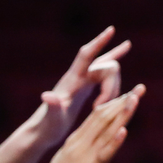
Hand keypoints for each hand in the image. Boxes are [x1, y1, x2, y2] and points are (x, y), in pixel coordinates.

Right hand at [32, 84, 144, 162]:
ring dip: (122, 113)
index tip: (130, 92)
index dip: (114, 103)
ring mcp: (85, 155)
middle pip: (104, 116)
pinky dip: (115, 140)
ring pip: (107, 129)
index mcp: (76, 139)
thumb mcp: (73, 161)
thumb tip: (98, 145)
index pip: (97, 115)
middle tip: (140, 88)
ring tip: (135, 98)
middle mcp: (80, 143)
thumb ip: (86, 150)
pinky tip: (125, 130)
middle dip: (123, 101)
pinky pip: (105, 153)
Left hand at [40, 27, 130, 142]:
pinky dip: (114, 81)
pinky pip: (103, 79)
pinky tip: (121, 84)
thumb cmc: (47, 127)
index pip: (87, 55)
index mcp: (72, 80)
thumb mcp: (52, 118)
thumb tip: (47, 95)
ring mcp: (81, 83)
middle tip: (103, 106)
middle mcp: (77, 77)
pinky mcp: (83, 90)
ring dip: (113, 89)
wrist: (41, 132)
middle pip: (104, 67)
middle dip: (112, 84)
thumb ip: (51, 106)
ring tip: (104, 108)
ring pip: (107, 74)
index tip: (112, 29)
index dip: (99, 42)